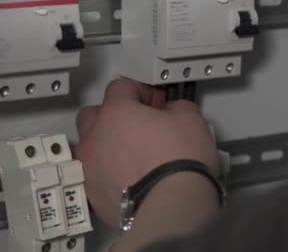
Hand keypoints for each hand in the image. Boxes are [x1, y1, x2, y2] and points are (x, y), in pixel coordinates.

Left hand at [75, 78, 219, 229]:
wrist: (173, 205)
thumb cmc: (180, 160)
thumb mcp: (191, 119)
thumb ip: (177, 107)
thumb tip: (172, 112)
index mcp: (116, 113)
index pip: (120, 87)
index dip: (141, 90)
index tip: (156, 101)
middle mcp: (95, 138)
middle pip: (94, 115)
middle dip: (114, 116)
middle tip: (139, 125)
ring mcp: (90, 168)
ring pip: (91, 148)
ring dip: (108, 146)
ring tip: (134, 156)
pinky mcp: (94, 196)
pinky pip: (97, 176)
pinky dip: (111, 174)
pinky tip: (133, 180)